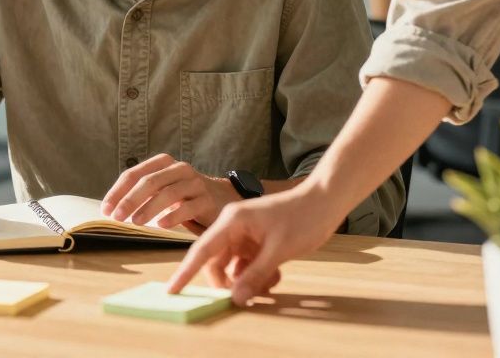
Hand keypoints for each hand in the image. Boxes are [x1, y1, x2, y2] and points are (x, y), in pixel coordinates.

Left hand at [100, 153, 236, 229]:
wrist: (222, 197)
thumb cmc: (184, 195)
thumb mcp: (162, 188)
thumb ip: (141, 193)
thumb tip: (112, 208)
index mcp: (163, 163)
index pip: (134, 174)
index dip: (118, 191)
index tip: (106, 209)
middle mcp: (179, 169)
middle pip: (150, 181)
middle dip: (130, 199)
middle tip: (117, 217)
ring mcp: (195, 183)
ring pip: (169, 193)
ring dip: (149, 208)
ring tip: (136, 222)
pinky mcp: (208, 200)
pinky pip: (189, 207)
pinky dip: (173, 216)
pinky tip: (162, 225)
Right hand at [165, 184, 340, 305]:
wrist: (327, 200)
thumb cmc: (303, 217)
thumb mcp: (278, 250)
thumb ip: (255, 275)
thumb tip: (235, 299)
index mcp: (231, 221)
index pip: (202, 249)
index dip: (186, 271)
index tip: (172, 290)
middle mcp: (233, 226)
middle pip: (217, 262)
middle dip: (229, 282)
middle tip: (245, 297)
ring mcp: (245, 234)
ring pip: (234, 266)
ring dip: (247, 279)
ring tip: (270, 283)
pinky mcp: (257, 240)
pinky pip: (248, 264)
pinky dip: (258, 274)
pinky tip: (275, 276)